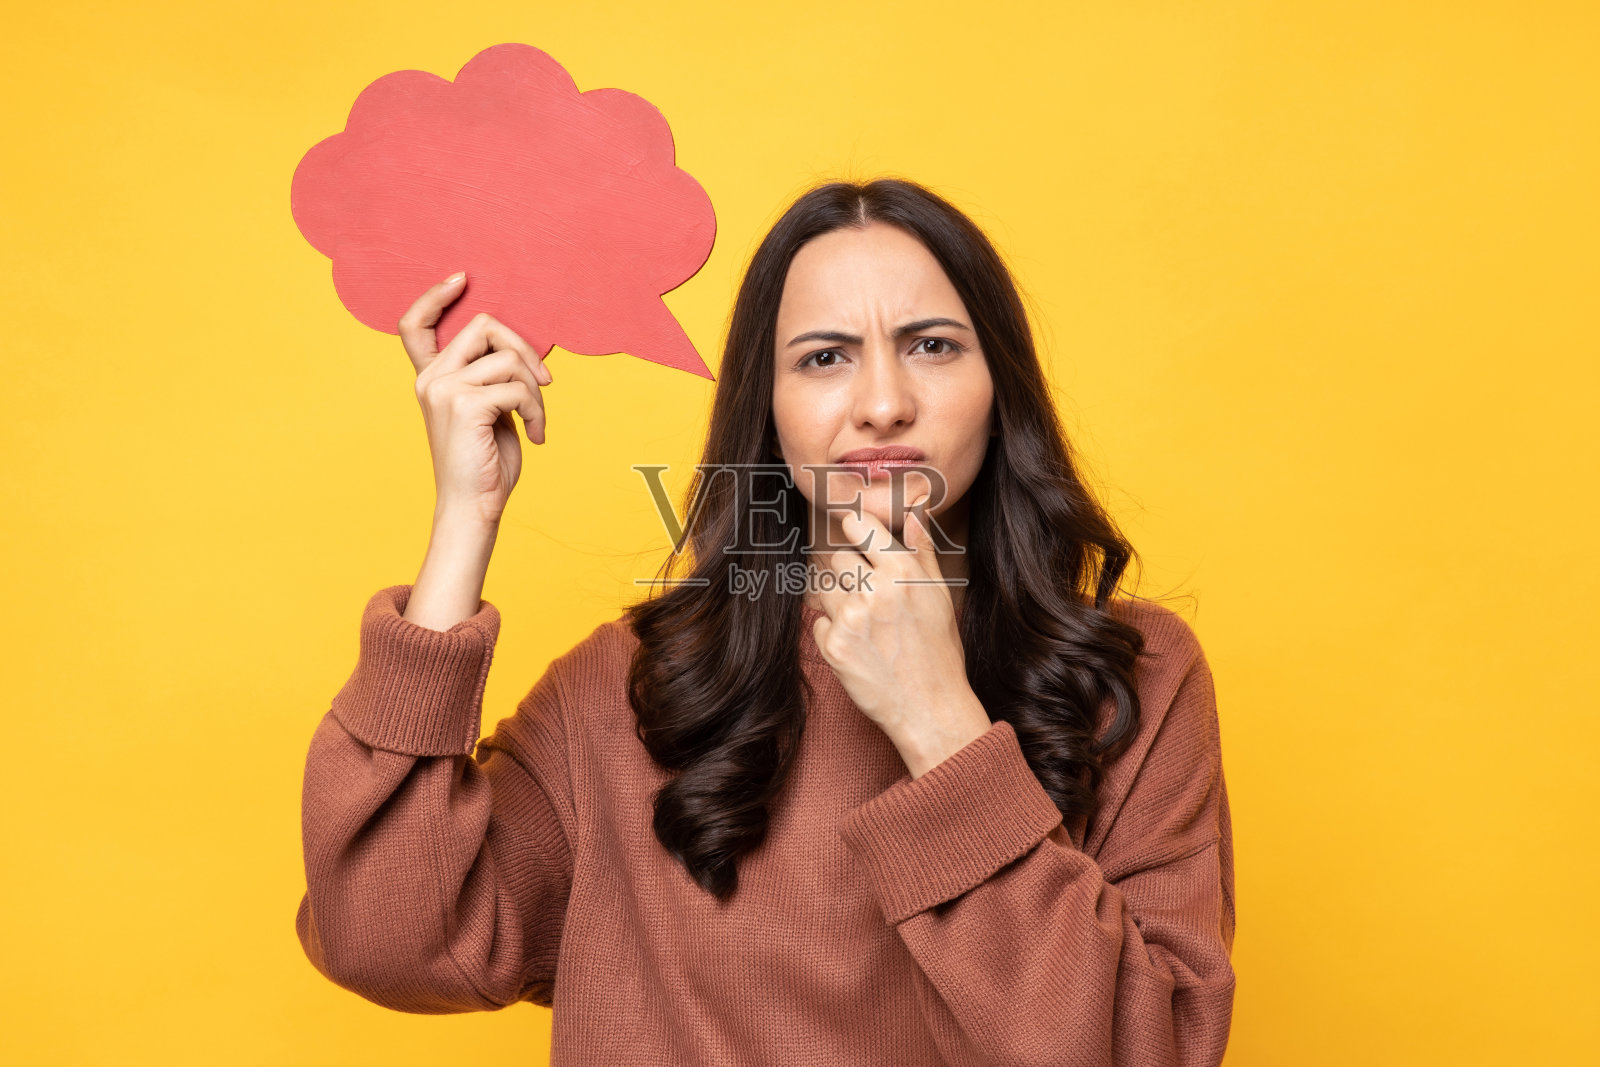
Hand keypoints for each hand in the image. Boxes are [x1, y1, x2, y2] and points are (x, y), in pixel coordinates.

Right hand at [399, 273, 553, 527]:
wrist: (474, 506)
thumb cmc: (485, 463)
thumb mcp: (487, 411)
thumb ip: (490, 378)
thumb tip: (521, 350)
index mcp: (431, 378)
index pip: (414, 325)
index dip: (435, 296)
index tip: (462, 279)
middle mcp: (431, 379)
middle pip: (484, 326)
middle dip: (524, 348)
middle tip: (545, 382)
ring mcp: (444, 389)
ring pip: (510, 360)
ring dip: (536, 393)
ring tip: (537, 422)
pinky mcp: (466, 404)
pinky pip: (519, 388)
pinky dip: (537, 411)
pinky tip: (536, 436)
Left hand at [810, 497, 991, 777]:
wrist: (930, 707)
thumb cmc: (938, 650)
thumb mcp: (939, 595)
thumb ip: (922, 549)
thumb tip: (916, 506)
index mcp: (904, 571)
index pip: (859, 525)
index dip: (853, 527)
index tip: (853, 532)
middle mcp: (876, 590)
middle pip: (837, 556)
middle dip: (849, 571)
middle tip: (869, 595)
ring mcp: (851, 618)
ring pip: (825, 587)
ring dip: (839, 600)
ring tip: (867, 623)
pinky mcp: (833, 646)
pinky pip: (820, 622)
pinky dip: (834, 631)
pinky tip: (860, 646)